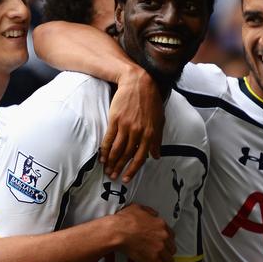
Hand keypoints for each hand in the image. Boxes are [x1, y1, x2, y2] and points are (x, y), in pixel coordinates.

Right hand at [101, 68, 163, 182]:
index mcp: (150, 134)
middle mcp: (138, 132)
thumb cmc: (151, 101)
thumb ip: (158, 139)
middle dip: (119, 168)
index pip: (140, 157)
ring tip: (107, 170)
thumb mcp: (159, 120)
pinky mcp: (115, 120)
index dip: (133, 170)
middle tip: (113, 177)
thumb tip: (156, 156)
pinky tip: (102, 157)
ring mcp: (126, 126)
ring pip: (117, 149)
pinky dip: (105, 150)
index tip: (126, 178)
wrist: (138, 83)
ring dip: (111, 162)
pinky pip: (109, 139)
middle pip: (127, 155)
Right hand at [113, 204, 173, 261]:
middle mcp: (163, 236)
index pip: (171, 235)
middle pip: (172, 248)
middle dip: (166, 252)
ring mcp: (159, 248)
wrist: (118, 231)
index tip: (163, 244)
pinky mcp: (153, 259)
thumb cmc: (125, 220)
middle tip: (159, 255)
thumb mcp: (138, 208)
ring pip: (169, 259)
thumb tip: (153, 214)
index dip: (167, 241)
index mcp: (161, 225)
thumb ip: (149, 211)